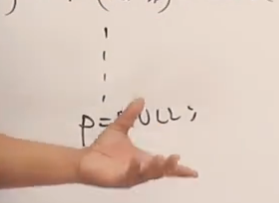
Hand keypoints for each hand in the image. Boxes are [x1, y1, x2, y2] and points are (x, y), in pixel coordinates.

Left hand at [76, 97, 198, 187]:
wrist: (84, 159)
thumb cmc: (102, 148)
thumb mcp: (119, 128)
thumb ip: (130, 115)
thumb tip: (140, 99)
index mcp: (144, 160)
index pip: (165, 167)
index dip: (179, 170)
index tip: (193, 172)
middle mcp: (140, 169)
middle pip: (161, 171)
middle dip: (170, 167)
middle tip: (176, 158)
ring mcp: (131, 176)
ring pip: (149, 175)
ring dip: (156, 168)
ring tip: (162, 158)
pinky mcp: (120, 179)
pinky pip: (131, 175)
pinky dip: (136, 169)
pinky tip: (138, 161)